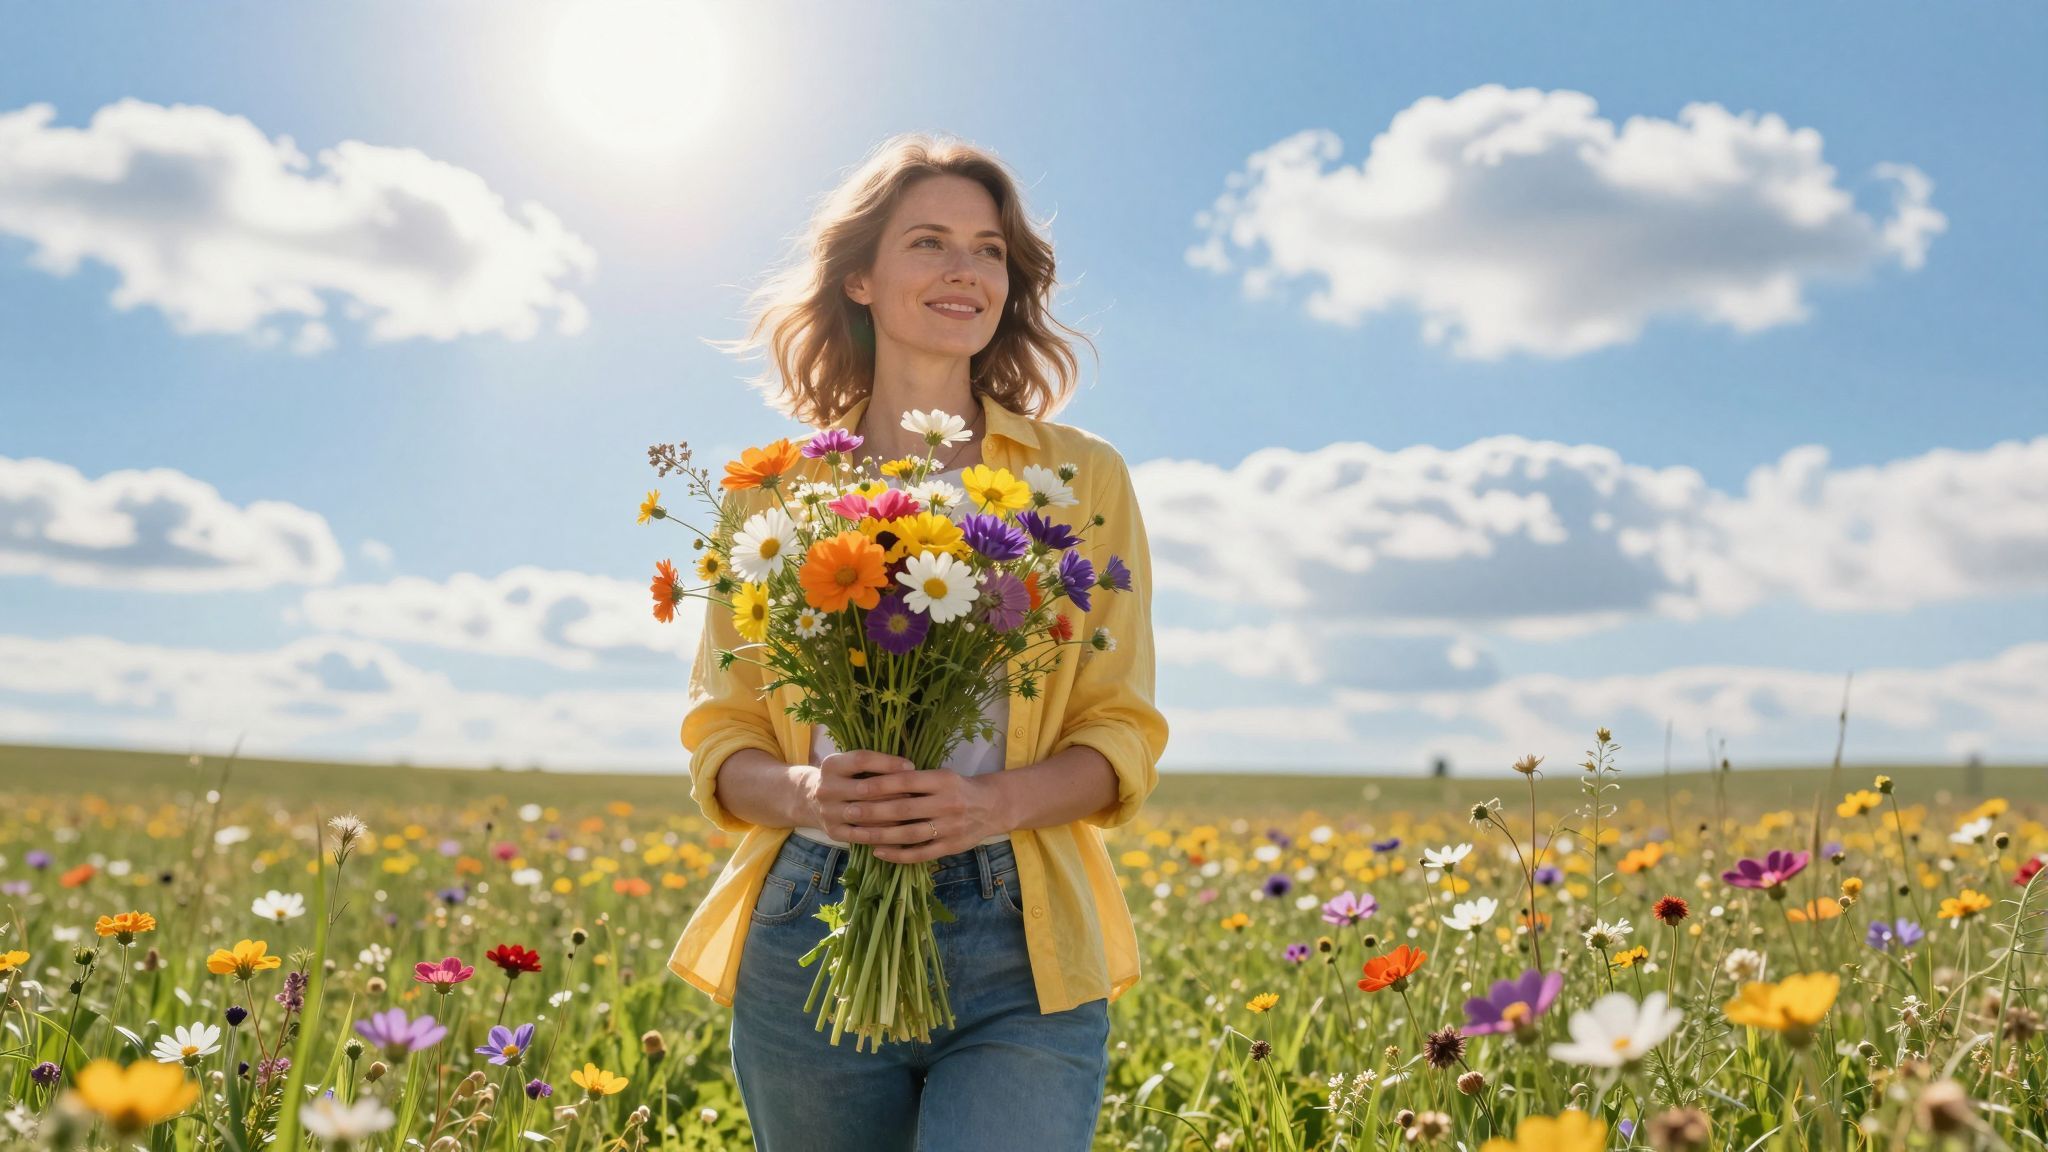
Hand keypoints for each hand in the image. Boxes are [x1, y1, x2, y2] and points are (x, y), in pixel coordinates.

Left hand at [802, 749, 1009, 864]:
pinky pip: (920, 853)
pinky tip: (879, 852)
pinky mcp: (950, 847)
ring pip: (909, 833)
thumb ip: (915, 780)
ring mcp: (949, 827)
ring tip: (858, 834)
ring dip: (881, 835)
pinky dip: (898, 854)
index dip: (882, 784)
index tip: (858, 787)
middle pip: (904, 809)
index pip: (907, 781)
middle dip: (874, 811)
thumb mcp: (941, 776)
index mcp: (943, 781)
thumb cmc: (958, 788)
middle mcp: (947, 803)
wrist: (993, 807)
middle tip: (848, 811)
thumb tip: (876, 780)